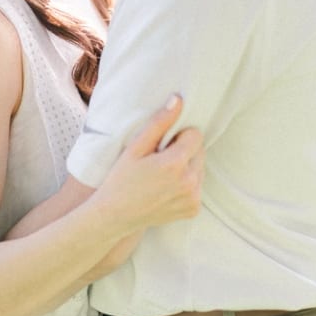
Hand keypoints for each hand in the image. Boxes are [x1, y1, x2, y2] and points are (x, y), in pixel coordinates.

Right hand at [93, 94, 203, 234]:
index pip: (195, 135)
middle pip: (200, 152)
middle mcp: (189, 181)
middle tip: (159, 161)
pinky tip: (166, 189)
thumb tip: (178, 100)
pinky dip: (186, 185)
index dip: (178, 137)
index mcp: (175, 163)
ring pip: (200, 169)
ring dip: (186, 168)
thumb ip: (159, 123)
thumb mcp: (135, 148)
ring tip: (161, 176)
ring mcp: (193, 198)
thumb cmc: (121, 178)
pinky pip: (197, 187)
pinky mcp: (193, 209)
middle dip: (184, 152)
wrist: (116, 215)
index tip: (161, 146)